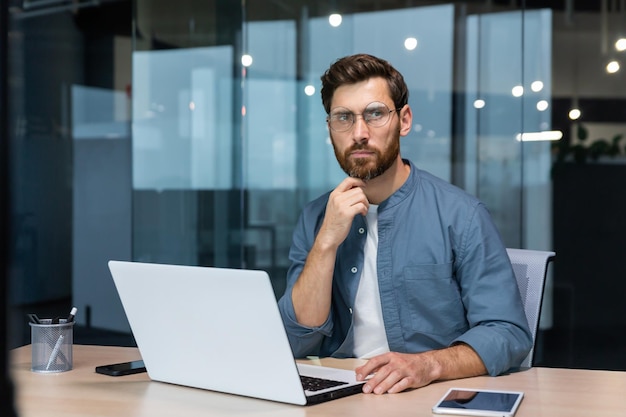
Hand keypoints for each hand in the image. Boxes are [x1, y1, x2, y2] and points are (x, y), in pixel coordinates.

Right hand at [317, 177, 368, 248]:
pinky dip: (365, 210)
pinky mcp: (347, 213)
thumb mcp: (334, 205)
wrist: (328, 235)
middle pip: (358, 190)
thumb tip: (356, 190)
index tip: (364, 185)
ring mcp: (341, 205)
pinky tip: (362, 214)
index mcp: (334, 194)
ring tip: (363, 210)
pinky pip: (361, 206)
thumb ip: (342, 197)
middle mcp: (337, 198)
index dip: (358, 181)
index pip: (348, 180)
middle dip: (364, 197)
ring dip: (365, 204)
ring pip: (361, 197)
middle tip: (363, 205)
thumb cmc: (333, 222)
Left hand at [354, 345, 485, 394]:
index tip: (359, 377)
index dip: (366, 369)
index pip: (375, 361)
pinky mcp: (413, 378)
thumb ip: (375, 366)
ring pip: (393, 377)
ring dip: (383, 385)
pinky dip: (397, 387)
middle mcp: (398, 362)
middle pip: (383, 370)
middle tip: (366, 388)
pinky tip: (391, 391)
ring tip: (376, 392)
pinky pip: (404, 382)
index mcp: (390, 356)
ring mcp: (406, 369)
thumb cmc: (407, 362)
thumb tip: (359, 370)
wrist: (427, 363)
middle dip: (373, 380)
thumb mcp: (390, 360)